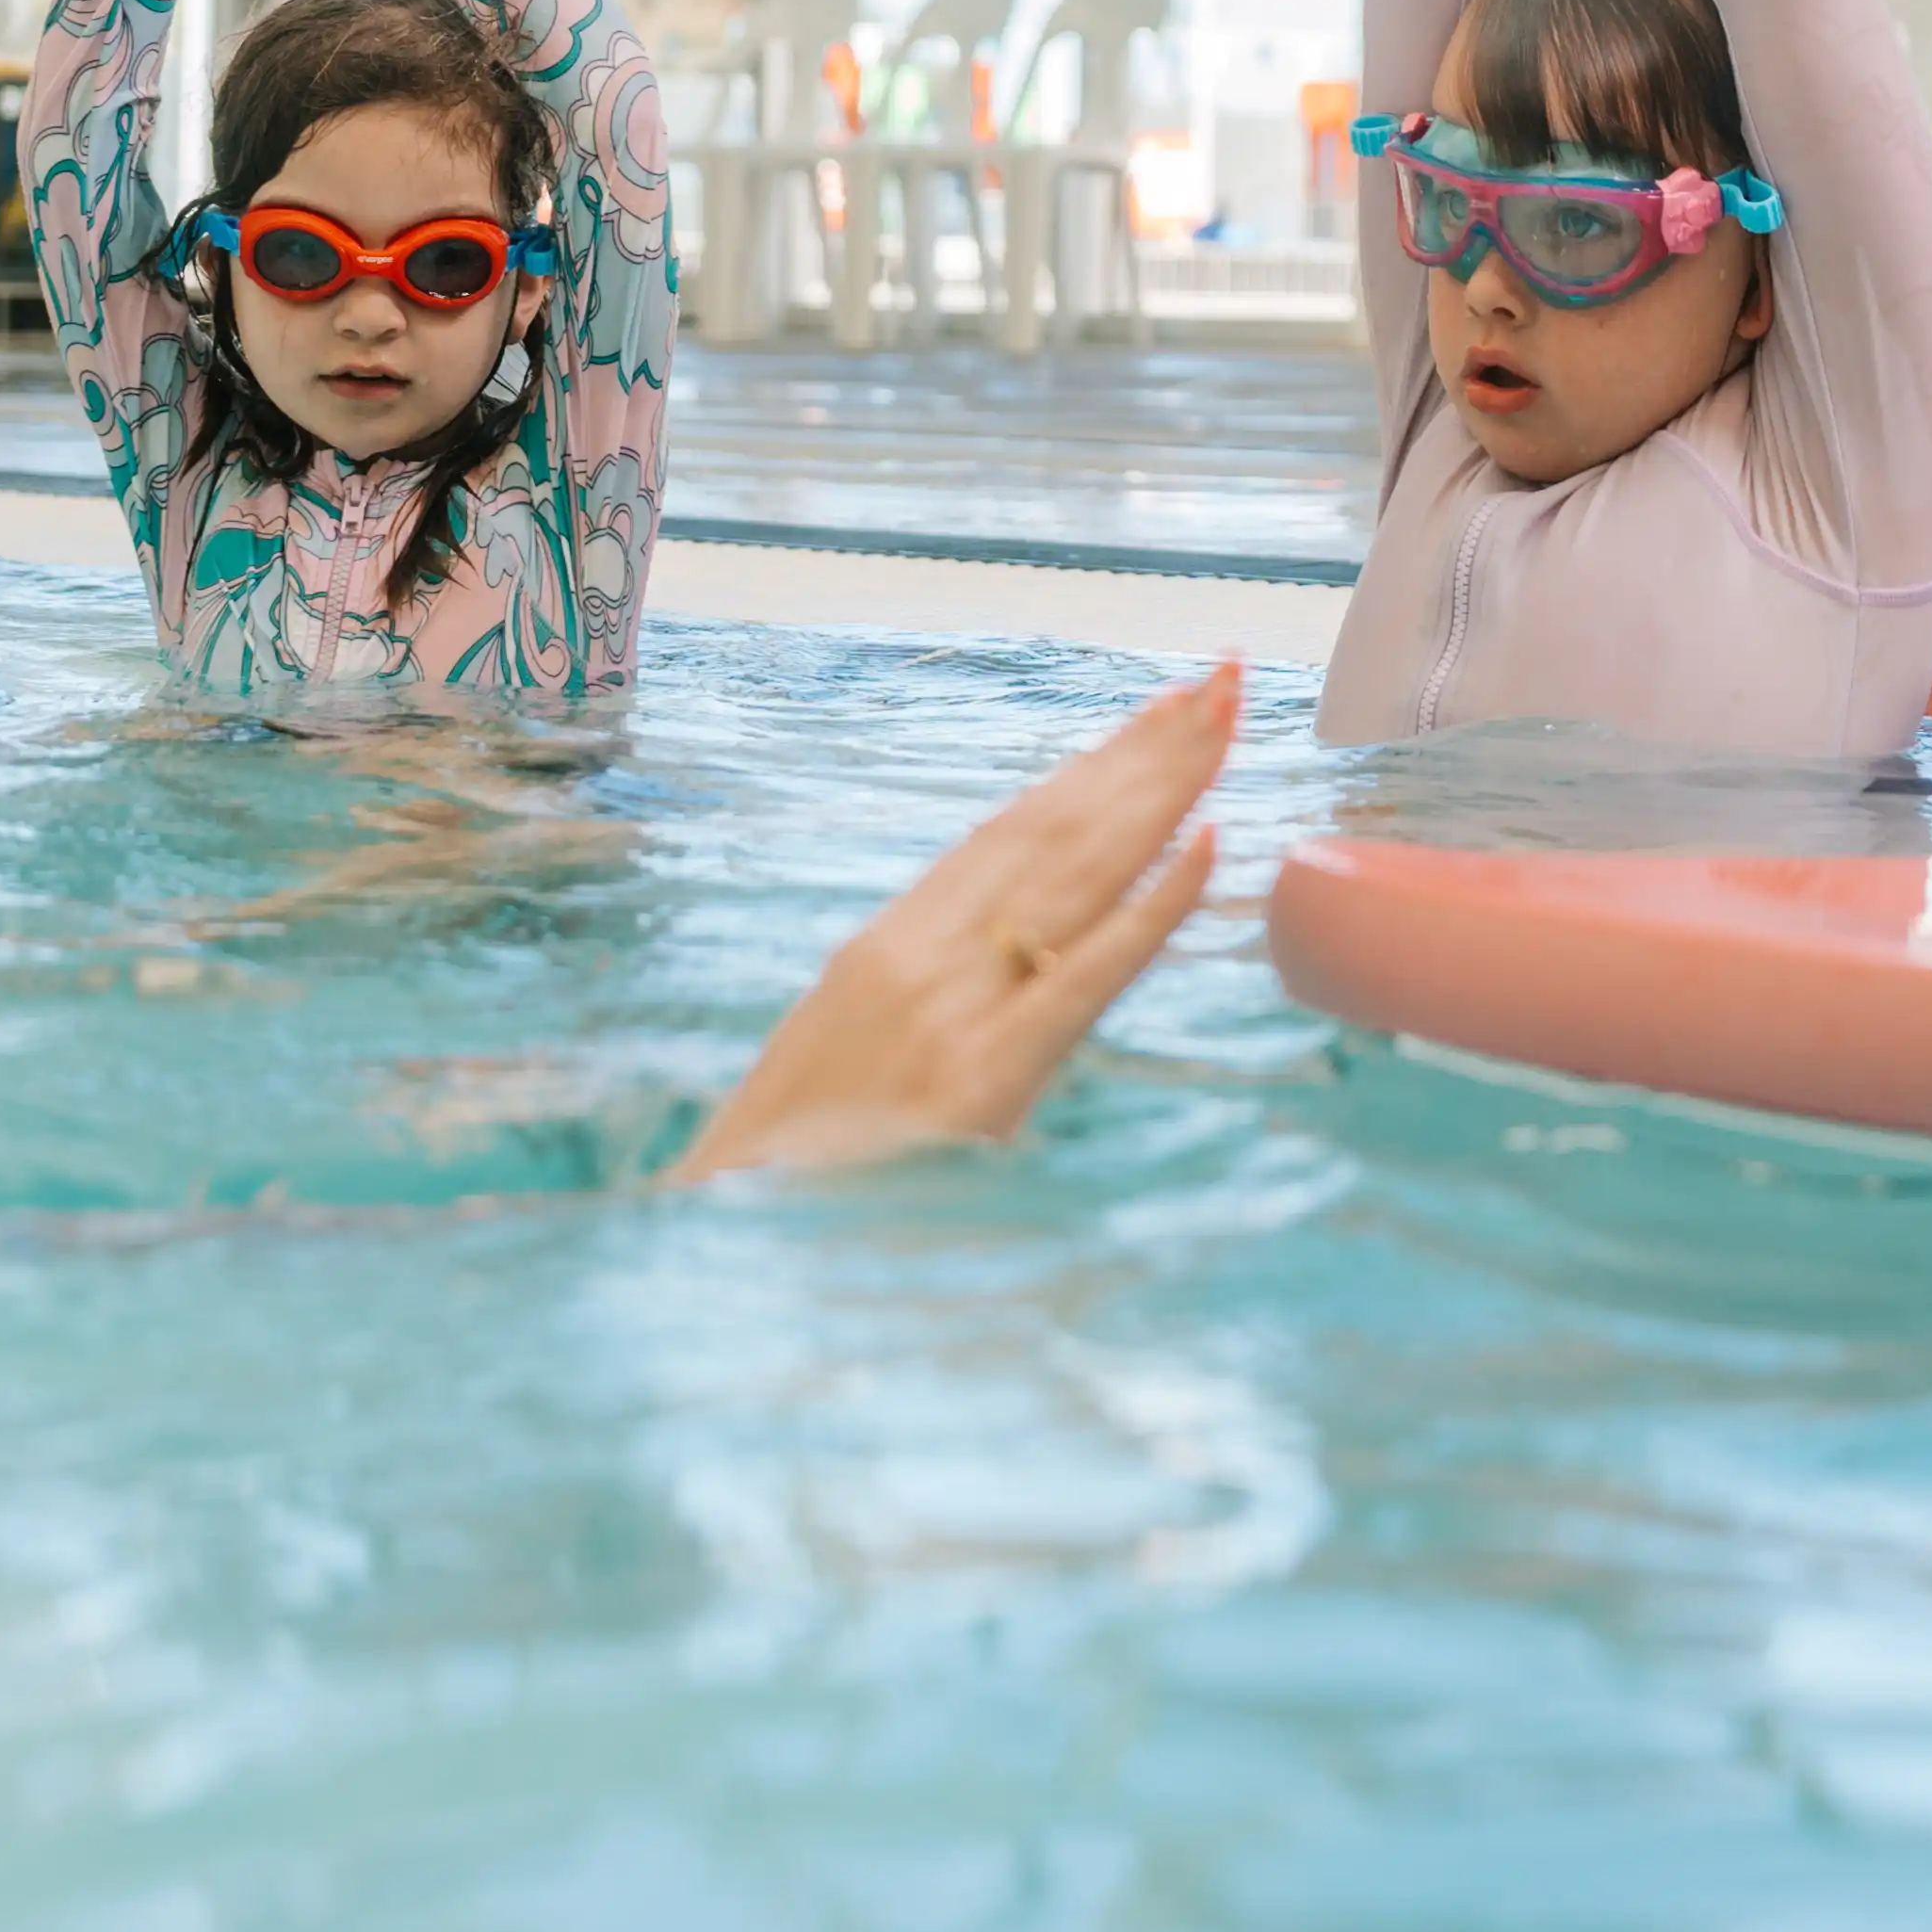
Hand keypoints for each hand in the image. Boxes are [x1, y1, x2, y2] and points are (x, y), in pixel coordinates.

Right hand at [668, 662, 1235, 1179]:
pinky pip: (1084, 978)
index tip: (1155, 716)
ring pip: (1077, 873)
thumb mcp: (834, 1068)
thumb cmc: (769, 1179)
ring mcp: (950, 1012)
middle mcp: (919, 958)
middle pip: (1055, 833)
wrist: (708, 1252)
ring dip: (1161, 790)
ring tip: (1224, 719)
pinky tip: (1209, 843)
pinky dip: (1151, 908)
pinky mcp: (981, 1082)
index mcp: (886, 950)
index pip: (1010, 838)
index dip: (1089, 772)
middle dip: (1143, 755)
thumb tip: (996, 972)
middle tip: (1223, 679)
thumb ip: (915, 1010)